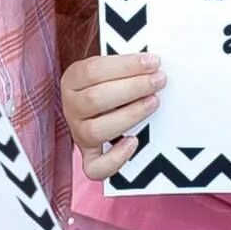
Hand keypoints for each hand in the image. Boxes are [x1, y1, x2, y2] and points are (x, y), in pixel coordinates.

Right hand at [61, 52, 165, 179]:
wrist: (98, 104)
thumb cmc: (111, 82)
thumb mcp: (111, 68)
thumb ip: (126, 65)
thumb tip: (154, 62)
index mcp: (73, 79)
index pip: (94, 70)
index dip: (126, 66)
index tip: (153, 62)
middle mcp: (71, 107)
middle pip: (95, 99)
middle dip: (132, 88)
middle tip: (158, 81)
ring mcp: (78, 133)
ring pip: (96, 130)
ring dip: (129, 115)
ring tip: (153, 103)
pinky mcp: (89, 156)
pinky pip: (95, 167)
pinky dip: (115, 158)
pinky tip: (133, 142)